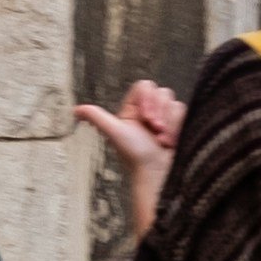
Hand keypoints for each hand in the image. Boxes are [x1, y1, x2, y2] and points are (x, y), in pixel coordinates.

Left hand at [72, 80, 184, 238]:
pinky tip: (171, 142)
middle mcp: (150, 112)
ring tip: (162, 139)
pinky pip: (185, 112)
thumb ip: (98, 117)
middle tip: (154, 129)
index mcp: (133, 110)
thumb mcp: (115, 133)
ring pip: (174, 102)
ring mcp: (166, 119)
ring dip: (169, 123)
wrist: (158, 174)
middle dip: (159, 111)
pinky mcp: (180, 126)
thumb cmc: (136, 157)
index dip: (147, 99)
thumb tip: (76, 110)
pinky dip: (178, 127)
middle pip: (161, 92)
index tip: (145, 117)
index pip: (145, 86)